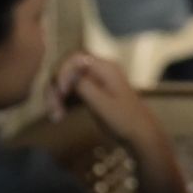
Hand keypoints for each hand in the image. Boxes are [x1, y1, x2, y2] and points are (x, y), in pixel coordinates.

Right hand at [51, 50, 167, 158]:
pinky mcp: (90, 91)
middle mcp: (99, 69)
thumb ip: (84, 85)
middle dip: (55, 87)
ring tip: (56, 117)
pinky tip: (59, 117)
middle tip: (53, 110)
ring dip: (56, 97)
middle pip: (66, 69)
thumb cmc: (125, 120)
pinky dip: (61, 102)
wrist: (140, 134)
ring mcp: (94, 80)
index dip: (63, 72)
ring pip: (65, 81)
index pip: (75, 58)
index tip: (61, 92)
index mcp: (106, 68)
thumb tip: (68, 74)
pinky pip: (69, 91)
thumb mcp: (102, 104)